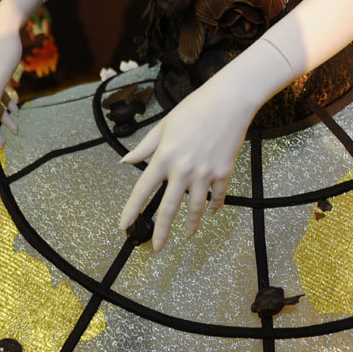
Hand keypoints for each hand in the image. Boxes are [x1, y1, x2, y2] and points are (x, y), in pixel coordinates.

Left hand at [118, 84, 256, 250]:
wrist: (229, 102)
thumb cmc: (194, 109)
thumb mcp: (164, 126)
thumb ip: (145, 147)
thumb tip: (126, 162)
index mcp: (164, 157)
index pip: (142, 190)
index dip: (131, 210)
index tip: (124, 226)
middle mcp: (182, 170)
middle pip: (169, 208)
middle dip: (162, 231)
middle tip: (157, 249)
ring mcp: (205, 173)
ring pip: (196, 207)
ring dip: (191, 225)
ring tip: (187, 236)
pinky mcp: (223, 172)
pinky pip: (218, 195)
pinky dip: (215, 205)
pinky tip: (211, 211)